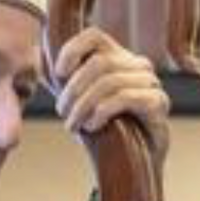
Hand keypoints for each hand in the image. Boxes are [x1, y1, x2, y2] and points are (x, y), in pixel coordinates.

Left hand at [51, 26, 171, 170]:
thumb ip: (68, 83)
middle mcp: (138, 65)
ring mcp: (151, 83)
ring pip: (110, 81)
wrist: (138, 164)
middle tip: (62, 112)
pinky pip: (126, 98)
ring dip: (84, 105)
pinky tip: (92, 126)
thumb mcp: (82, 103)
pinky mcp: (158, 103)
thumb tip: (41, 62)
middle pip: (99, 62)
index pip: (94, 36)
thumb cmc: (108, 132)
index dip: (72, 49)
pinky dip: (102, 112)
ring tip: (73, 125)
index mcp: (120, 58)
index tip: (57, 74)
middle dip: (74, 88)